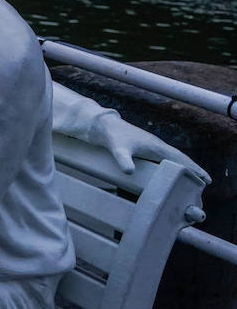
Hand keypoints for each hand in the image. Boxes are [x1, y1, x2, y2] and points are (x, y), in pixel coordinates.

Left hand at [91, 113, 210, 183]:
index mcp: (156, 146)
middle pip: (180, 159)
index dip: (194, 169)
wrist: (102, 126)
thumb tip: (128, 172)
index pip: (180, 159)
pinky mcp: (144, 148)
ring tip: (192, 179)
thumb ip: (123, 160)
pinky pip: (163, 158)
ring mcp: (151, 146)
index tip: (207, 179)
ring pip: (173, 158)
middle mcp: (157, 145)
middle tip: (205, 182)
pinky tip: (170, 171)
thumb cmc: (112, 137)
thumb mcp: (118, 150)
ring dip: (184, 167)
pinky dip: (172, 165)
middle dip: (193, 170)